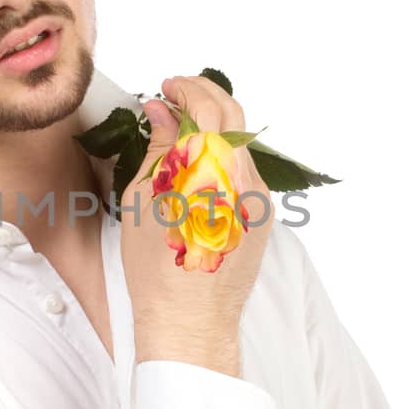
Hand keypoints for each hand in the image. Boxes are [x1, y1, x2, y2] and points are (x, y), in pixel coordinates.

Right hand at [121, 73, 274, 367]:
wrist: (190, 320)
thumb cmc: (157, 269)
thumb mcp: (144, 200)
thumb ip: (161, 147)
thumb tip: (163, 111)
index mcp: (212, 170)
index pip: (209, 106)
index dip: (186, 88)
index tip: (167, 87)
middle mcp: (245, 178)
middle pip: (234, 115)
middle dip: (204, 96)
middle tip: (175, 95)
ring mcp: (260, 197)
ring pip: (240, 143)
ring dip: (214, 127)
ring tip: (181, 132)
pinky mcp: (264, 215)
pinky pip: (245, 171)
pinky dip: (222, 156)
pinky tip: (197, 167)